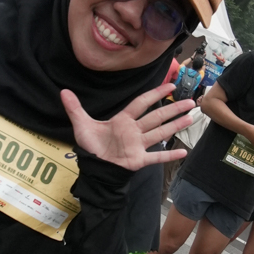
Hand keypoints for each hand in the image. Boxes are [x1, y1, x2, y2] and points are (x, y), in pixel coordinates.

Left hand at [59, 83, 196, 170]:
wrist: (93, 168)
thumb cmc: (91, 146)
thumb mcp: (81, 125)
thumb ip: (75, 108)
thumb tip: (63, 91)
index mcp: (123, 120)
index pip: (141, 103)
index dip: (155, 94)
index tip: (170, 85)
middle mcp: (134, 131)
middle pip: (156, 117)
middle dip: (172, 109)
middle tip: (190, 101)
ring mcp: (138, 145)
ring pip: (160, 133)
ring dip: (175, 126)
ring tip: (190, 118)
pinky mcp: (138, 160)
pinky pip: (156, 157)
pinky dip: (168, 155)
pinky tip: (183, 152)